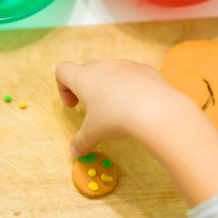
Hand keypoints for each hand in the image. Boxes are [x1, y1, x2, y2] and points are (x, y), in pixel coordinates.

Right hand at [55, 59, 192, 155]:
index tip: (74, 106)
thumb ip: (81, 142)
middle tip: (94, 109)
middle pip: (85, 69)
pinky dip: (129, 85)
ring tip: (118, 107)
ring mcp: (124, 64)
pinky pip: (131, 73)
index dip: (63, 87)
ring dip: (108, 85)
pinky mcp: (143, 68)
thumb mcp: (94, 134)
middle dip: (86, 87)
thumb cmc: (116, 118)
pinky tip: (138, 103)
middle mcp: (102, 66)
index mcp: (83, 78)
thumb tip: (74, 152)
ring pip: (109, 70)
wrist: (155, 109)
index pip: (62, 70)